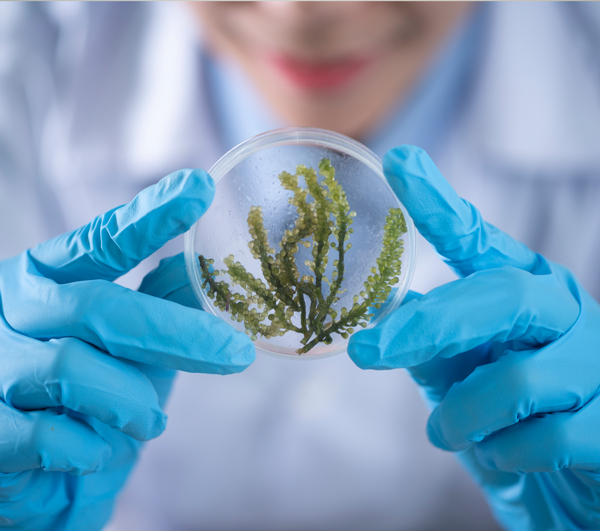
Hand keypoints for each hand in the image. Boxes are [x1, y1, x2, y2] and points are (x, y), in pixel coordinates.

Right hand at [0, 169, 254, 529]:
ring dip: (130, 401)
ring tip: (151, 421)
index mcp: (48, 278)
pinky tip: (96, 450)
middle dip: (176, 333)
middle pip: (99, 306)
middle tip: (236, 352)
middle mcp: (12, 308)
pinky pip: (48, 435)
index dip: (150, 216)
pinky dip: (91, 446)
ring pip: (72, 369)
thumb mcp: (129, 345)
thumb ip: (158, 303)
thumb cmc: (89, 399)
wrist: (38, 475)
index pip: (101, 240)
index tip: (199, 188)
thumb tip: (201, 264)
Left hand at [348, 146, 599, 530]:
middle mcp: (563, 312)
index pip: (477, 240)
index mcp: (522, 290)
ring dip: (464, 415)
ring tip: (446, 432)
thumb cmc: (510, 423)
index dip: (437, 203)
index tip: (398, 162)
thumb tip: (394, 308)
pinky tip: (504, 456)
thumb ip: (435, 347)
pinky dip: (504, 454)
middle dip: (428, 326)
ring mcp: (597, 362)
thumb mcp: (463, 381)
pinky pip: (545, 438)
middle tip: (366, 352)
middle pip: (497, 295)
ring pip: (515, 380)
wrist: (571, 486)